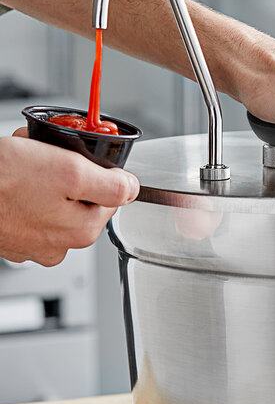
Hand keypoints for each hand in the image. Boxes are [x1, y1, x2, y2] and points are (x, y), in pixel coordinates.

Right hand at [0, 129, 139, 265]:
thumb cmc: (3, 180)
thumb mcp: (70, 171)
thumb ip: (110, 185)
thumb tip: (133, 189)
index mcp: (81, 231)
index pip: (112, 197)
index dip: (96, 172)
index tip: (78, 161)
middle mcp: (60, 245)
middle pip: (83, 199)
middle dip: (69, 173)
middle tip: (48, 158)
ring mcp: (33, 243)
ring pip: (55, 201)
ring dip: (46, 179)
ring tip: (25, 166)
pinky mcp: (12, 237)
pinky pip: (31, 207)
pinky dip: (25, 190)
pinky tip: (13, 179)